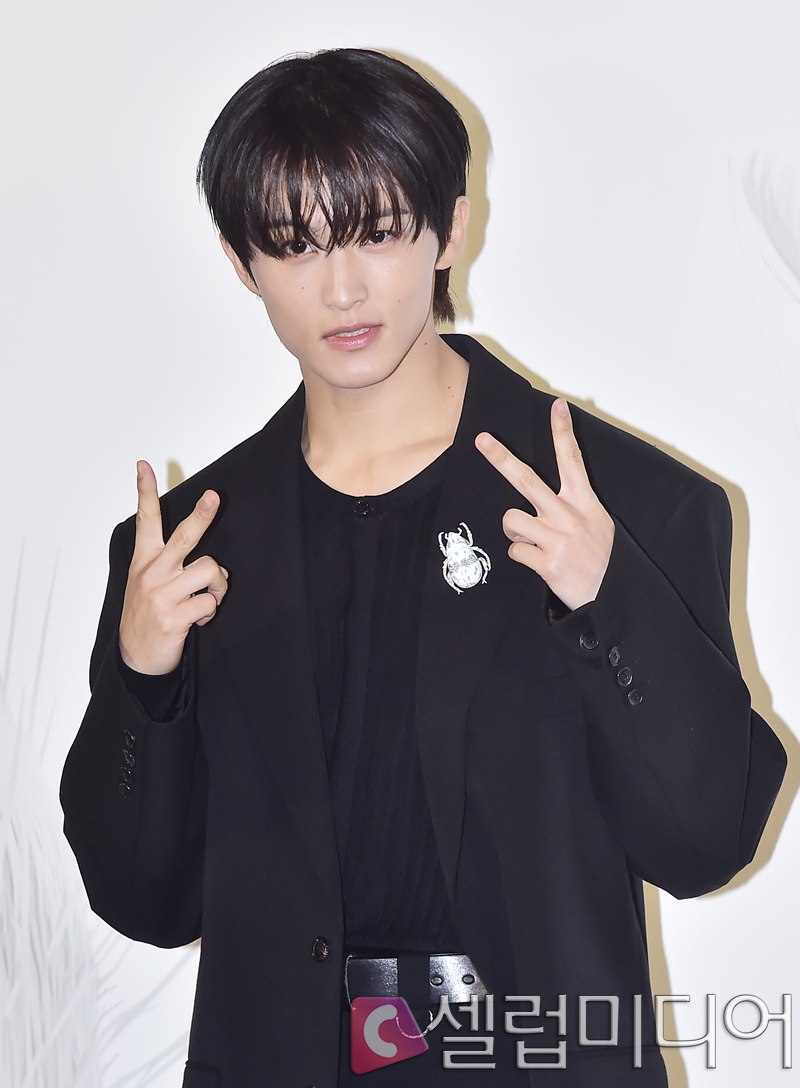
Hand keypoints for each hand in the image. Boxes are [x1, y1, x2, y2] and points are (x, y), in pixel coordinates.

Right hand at [118, 461, 228, 674]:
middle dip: (202, 515)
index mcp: (144, 561)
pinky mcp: (173, 616)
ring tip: (207, 598)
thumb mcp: (147, 585)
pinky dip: (210, 612)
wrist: (136, 659)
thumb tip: (214, 565)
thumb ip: (172, 567)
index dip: (144, 491)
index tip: (143, 465)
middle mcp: (152, 573)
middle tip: (214, 496)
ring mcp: (162, 594)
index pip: (145, 520)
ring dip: (218, 586)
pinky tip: (197, 620)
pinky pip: (210, 603)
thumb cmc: (147, 616)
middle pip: (184, 536)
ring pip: (209, 570)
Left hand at [475, 399, 613, 611]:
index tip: (556, 406)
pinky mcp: (546, 562)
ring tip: (532, 541)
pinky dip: (523, 557)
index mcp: (583, 502)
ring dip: (514, 531)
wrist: (614, 596)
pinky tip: (540, 563)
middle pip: (526, 479)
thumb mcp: (599, 523)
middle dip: (501, 457)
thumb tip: (541, 500)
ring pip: (511, 519)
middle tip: (482, 440)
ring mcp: (556, 538)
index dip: (563, 432)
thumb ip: (572, 506)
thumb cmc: (604, 559)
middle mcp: (568, 515)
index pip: (572, 460)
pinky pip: (515, 551)